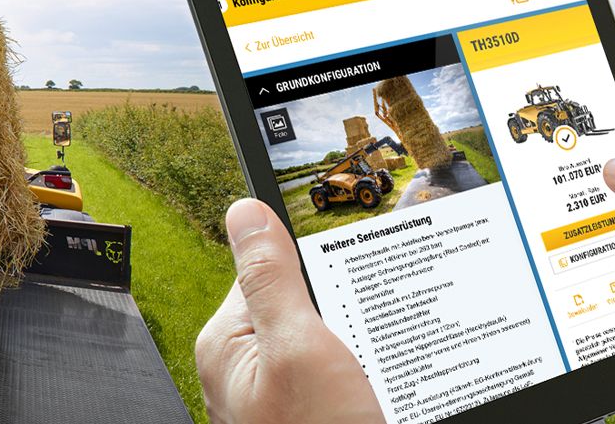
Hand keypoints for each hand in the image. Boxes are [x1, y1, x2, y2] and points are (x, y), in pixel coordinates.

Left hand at [196, 199, 383, 423]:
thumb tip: (245, 212)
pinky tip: (386, 388)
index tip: (357, 252)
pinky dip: (373, 374)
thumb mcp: (297, 349)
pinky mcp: (315, 410)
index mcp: (228, 342)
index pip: (269, 269)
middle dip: (350, 308)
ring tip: (379, 373)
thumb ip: (270, 279)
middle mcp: (248, 367)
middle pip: (308, 304)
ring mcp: (282, 393)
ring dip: (368, 344)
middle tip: (374, 335)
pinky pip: (346, 374)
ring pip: (336, 341)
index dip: (316, 260)